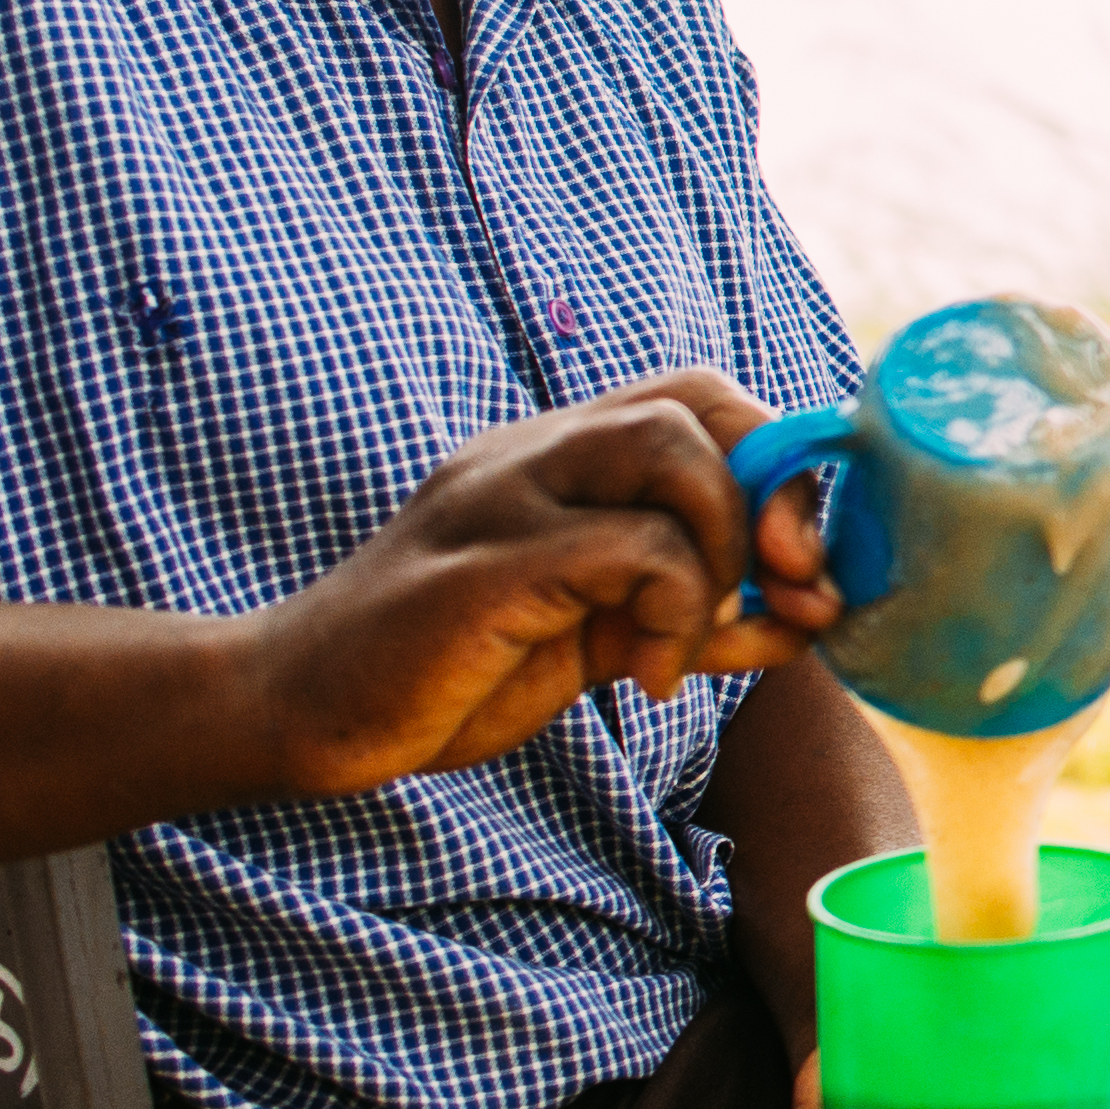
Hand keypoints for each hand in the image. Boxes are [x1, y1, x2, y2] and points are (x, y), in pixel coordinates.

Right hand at [232, 371, 837, 800]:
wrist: (302, 709)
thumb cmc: (452, 667)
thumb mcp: (598, 637)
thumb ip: (694, 617)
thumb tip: (807, 617)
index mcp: (559, 455)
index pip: (700, 399)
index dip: (782, 464)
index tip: (807, 563)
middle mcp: (531, 452)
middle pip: (696, 402)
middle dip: (773, 492)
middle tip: (787, 590)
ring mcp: (501, 497)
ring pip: (666, 451)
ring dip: (721, 551)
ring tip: (693, 637)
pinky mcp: (482, 565)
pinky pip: (625, 547)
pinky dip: (671, 613)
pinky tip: (645, 678)